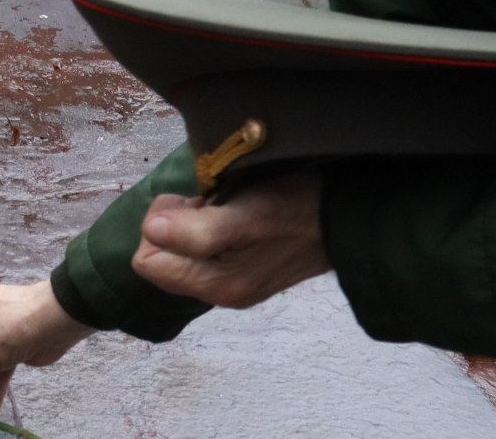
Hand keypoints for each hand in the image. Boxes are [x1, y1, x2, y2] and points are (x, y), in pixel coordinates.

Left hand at [129, 173, 328, 309]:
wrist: (348, 216)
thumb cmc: (298, 208)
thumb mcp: (248, 213)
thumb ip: (198, 230)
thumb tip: (149, 231)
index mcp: (216, 284)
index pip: (147, 261)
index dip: (161, 225)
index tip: (194, 206)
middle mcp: (220, 291)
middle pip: (162, 256)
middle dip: (176, 222)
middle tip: (212, 203)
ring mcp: (233, 281)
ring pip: (182, 250)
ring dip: (193, 221)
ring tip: (227, 204)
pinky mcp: (245, 268)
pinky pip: (203, 248)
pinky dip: (210, 224)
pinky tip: (236, 209)